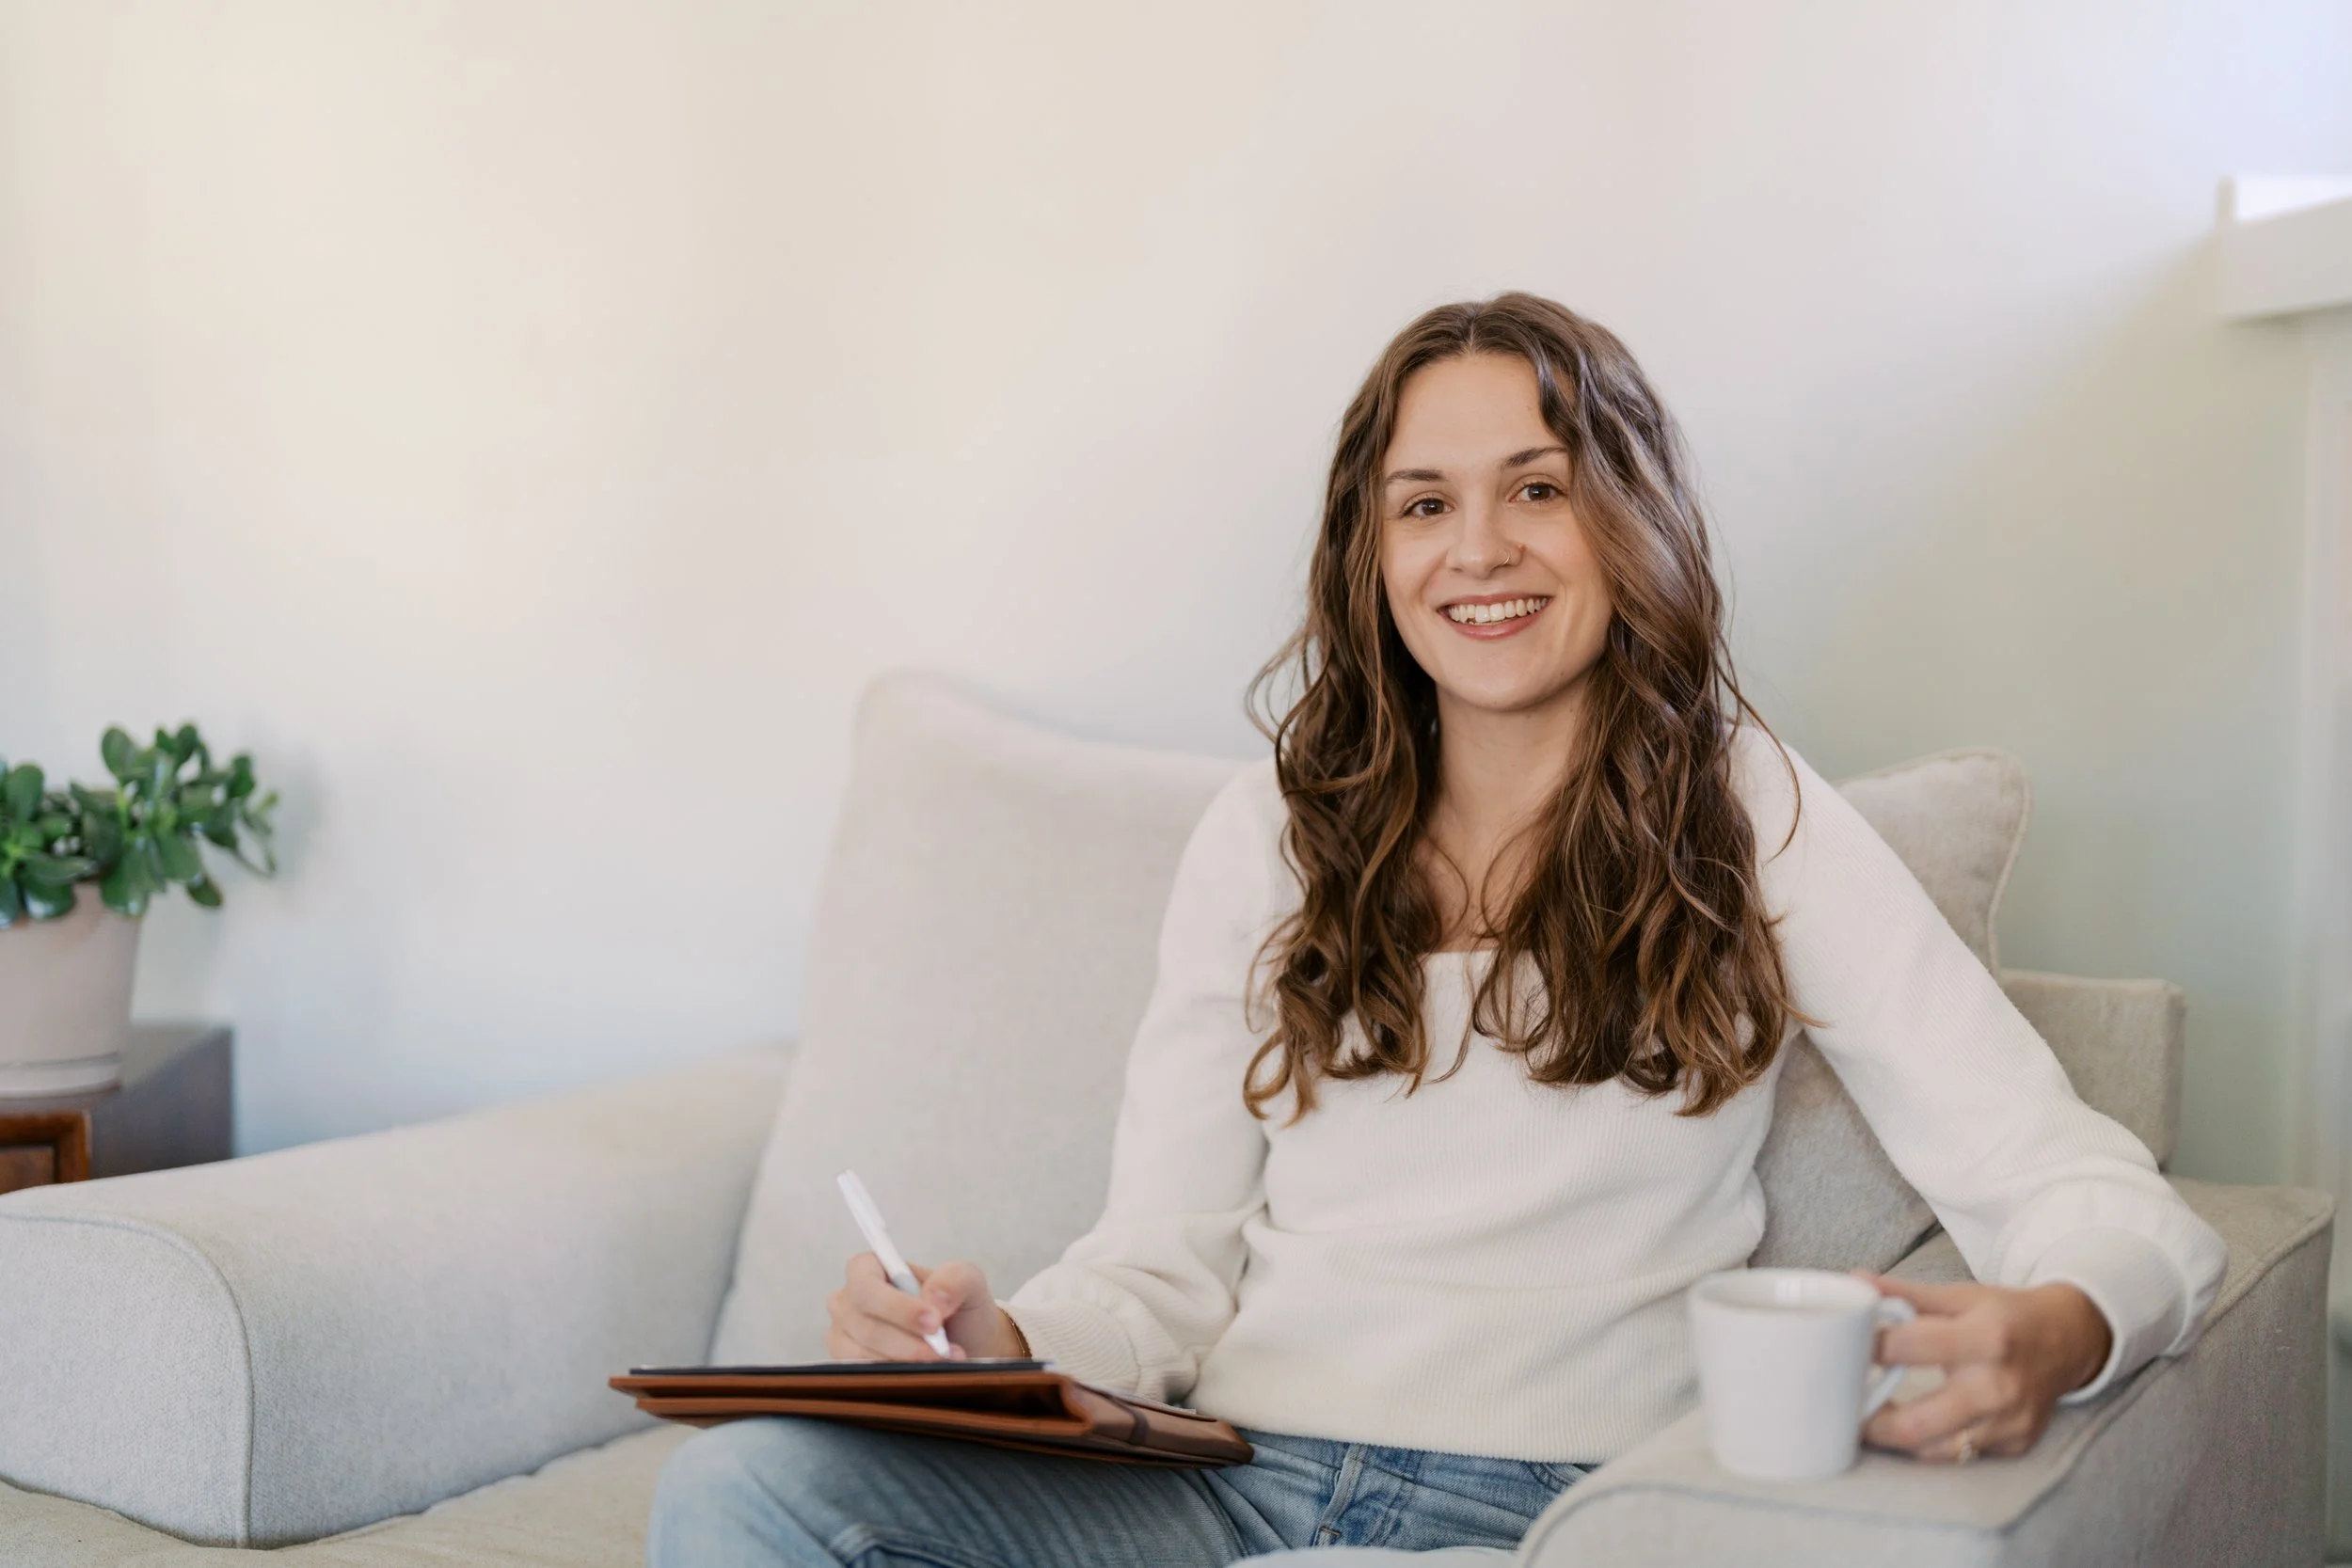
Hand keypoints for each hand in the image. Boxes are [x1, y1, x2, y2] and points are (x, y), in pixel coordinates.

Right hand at [824, 1253, 1031, 1361]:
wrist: (966, 1346)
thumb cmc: (958, 1309)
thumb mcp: (968, 1282)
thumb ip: (955, 1278)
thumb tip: (933, 1299)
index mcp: (868, 1269)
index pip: (865, 1285)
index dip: (897, 1306)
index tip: (933, 1322)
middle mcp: (848, 1302)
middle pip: (866, 1325)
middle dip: (908, 1342)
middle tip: (943, 1350)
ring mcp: (843, 1337)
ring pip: (864, 1356)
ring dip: (907, 1362)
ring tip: (943, 1361)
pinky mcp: (848, 1367)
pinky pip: (864, 1378)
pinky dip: (897, 1378)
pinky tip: (923, 1374)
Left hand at [1856, 1273, 2111, 1461]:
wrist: (2068, 1340)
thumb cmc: (2005, 1316)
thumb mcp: (1959, 1296)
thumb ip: (1905, 1294)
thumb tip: (1855, 1281)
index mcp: (1984, 1338)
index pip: (1910, 1347)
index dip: (1870, 1348)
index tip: (1844, 1349)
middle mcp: (1998, 1387)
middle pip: (1917, 1423)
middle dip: (1871, 1421)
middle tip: (1843, 1407)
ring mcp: (2008, 1423)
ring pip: (1934, 1449)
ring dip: (1895, 1438)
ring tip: (1869, 1420)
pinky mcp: (2014, 1443)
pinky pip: (1959, 1454)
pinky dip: (1930, 1444)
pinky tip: (1911, 1426)